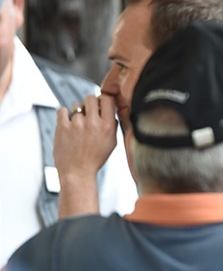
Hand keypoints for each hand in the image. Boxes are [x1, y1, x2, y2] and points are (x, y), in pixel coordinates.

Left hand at [54, 94, 118, 216]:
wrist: (77, 173)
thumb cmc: (94, 159)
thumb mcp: (112, 143)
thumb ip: (112, 125)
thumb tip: (111, 110)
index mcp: (107, 126)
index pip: (107, 99)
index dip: (103, 99)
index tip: (101, 104)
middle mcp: (93, 123)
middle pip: (91, 97)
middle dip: (90, 103)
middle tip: (88, 112)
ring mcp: (77, 125)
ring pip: (76, 105)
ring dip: (77, 112)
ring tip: (77, 124)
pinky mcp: (62, 128)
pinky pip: (62, 110)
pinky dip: (64, 114)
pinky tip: (68, 123)